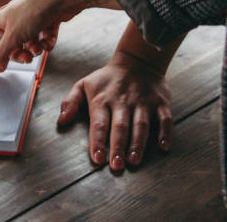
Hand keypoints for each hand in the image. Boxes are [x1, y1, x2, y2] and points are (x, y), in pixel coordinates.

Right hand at [0, 0, 81, 70]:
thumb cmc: (34, 10)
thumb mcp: (13, 36)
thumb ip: (2, 53)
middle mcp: (12, 19)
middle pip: (8, 46)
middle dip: (17, 54)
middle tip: (26, 56)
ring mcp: (29, 19)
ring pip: (26, 44)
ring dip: (33, 49)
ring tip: (39, 47)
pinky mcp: (45, 21)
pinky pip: (42, 39)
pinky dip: (46, 42)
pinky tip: (49, 39)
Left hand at [57, 50, 173, 170]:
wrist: (136, 60)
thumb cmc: (107, 79)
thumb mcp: (84, 84)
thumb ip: (70, 102)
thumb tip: (61, 121)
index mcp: (102, 99)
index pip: (99, 123)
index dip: (98, 141)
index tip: (97, 158)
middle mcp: (122, 101)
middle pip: (120, 126)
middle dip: (118, 146)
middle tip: (116, 166)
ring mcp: (143, 101)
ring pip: (141, 124)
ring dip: (138, 143)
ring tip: (134, 160)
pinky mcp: (160, 102)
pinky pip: (165, 118)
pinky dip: (165, 132)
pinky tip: (163, 146)